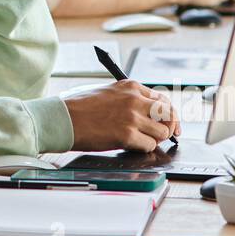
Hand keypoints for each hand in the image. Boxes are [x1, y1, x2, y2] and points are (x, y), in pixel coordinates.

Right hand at [63, 80, 179, 151]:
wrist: (64, 119)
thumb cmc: (81, 108)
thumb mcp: (109, 93)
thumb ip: (129, 99)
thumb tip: (148, 113)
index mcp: (130, 86)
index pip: (162, 98)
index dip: (168, 113)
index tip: (170, 123)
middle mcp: (134, 99)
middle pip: (168, 113)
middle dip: (170, 126)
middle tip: (168, 135)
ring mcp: (132, 117)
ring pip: (162, 132)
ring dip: (155, 139)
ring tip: (142, 141)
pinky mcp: (127, 135)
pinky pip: (149, 145)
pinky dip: (144, 148)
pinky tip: (132, 146)